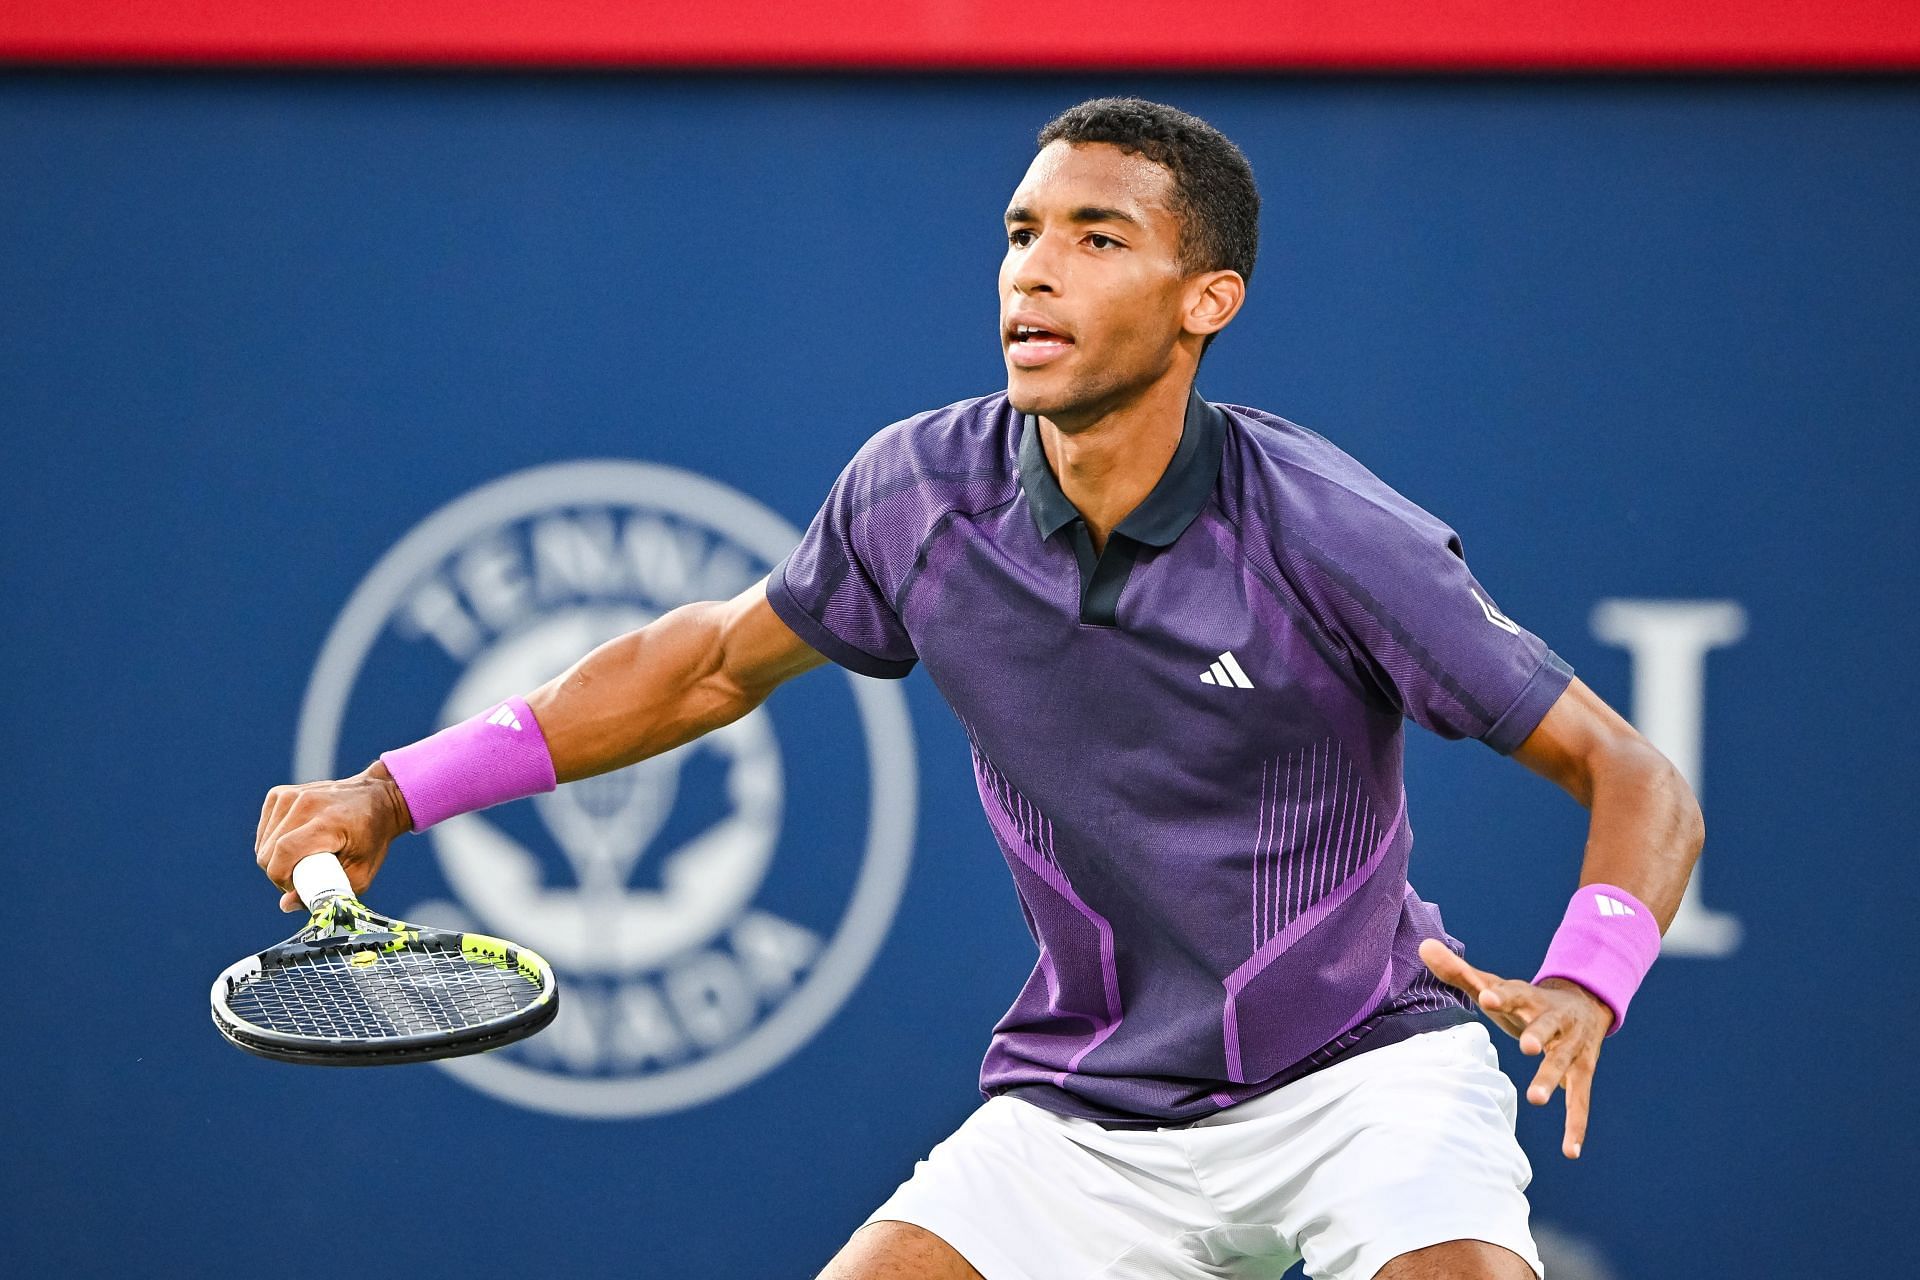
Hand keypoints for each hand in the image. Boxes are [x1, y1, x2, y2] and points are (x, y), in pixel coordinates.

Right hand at [254, 761, 412, 911]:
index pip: (284, 851)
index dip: (281, 878)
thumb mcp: (361, 872)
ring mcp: (292, 795)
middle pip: (269, 851)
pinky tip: (294, 844)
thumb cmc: (372, 838)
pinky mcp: (280, 793)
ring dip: (274, 859)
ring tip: (301, 861)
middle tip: (302, 878)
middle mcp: (307, 803)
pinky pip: (264, 829)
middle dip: (279, 873)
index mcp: (328, 822)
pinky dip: (271, 843)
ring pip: (262, 842)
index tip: (296, 888)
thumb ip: (328, 893)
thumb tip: (286, 905)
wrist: (377, 798)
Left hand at [1418, 938, 1612, 1158]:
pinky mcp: (1582, 1071)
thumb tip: (1423, 945)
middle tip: (1525, 1046)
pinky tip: (1570, 1151)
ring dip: (1551, 1079)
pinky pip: (1581, 1100)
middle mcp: (1553, 1020)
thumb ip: (1460, 971)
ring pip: (1562, 1062)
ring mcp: (1570, 1046)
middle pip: (1545, 1025)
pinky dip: (1577, 1125)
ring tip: (1535, 1098)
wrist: (1585, 1002)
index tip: (1487, 996)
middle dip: (1536, 1034)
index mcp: (1529, 997)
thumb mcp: (1497, 986)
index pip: (1513, 993)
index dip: (1501, 995)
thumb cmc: (1526, 1000)